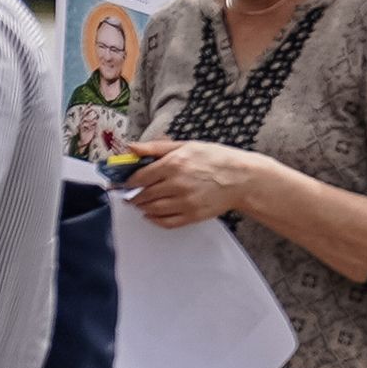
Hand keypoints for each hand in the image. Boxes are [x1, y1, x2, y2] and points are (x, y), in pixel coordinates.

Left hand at [123, 136, 259, 227]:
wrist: (243, 179)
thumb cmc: (216, 160)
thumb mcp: (186, 145)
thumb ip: (156, 147)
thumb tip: (131, 148)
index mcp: (173, 164)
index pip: (139, 177)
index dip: (127, 182)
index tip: (123, 183)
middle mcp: (177, 184)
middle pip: (143, 195)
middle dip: (133, 196)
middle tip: (130, 194)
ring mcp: (185, 202)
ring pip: (152, 209)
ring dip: (142, 207)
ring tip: (141, 203)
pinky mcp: (193, 215)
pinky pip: (166, 222)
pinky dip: (154, 220)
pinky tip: (151, 215)